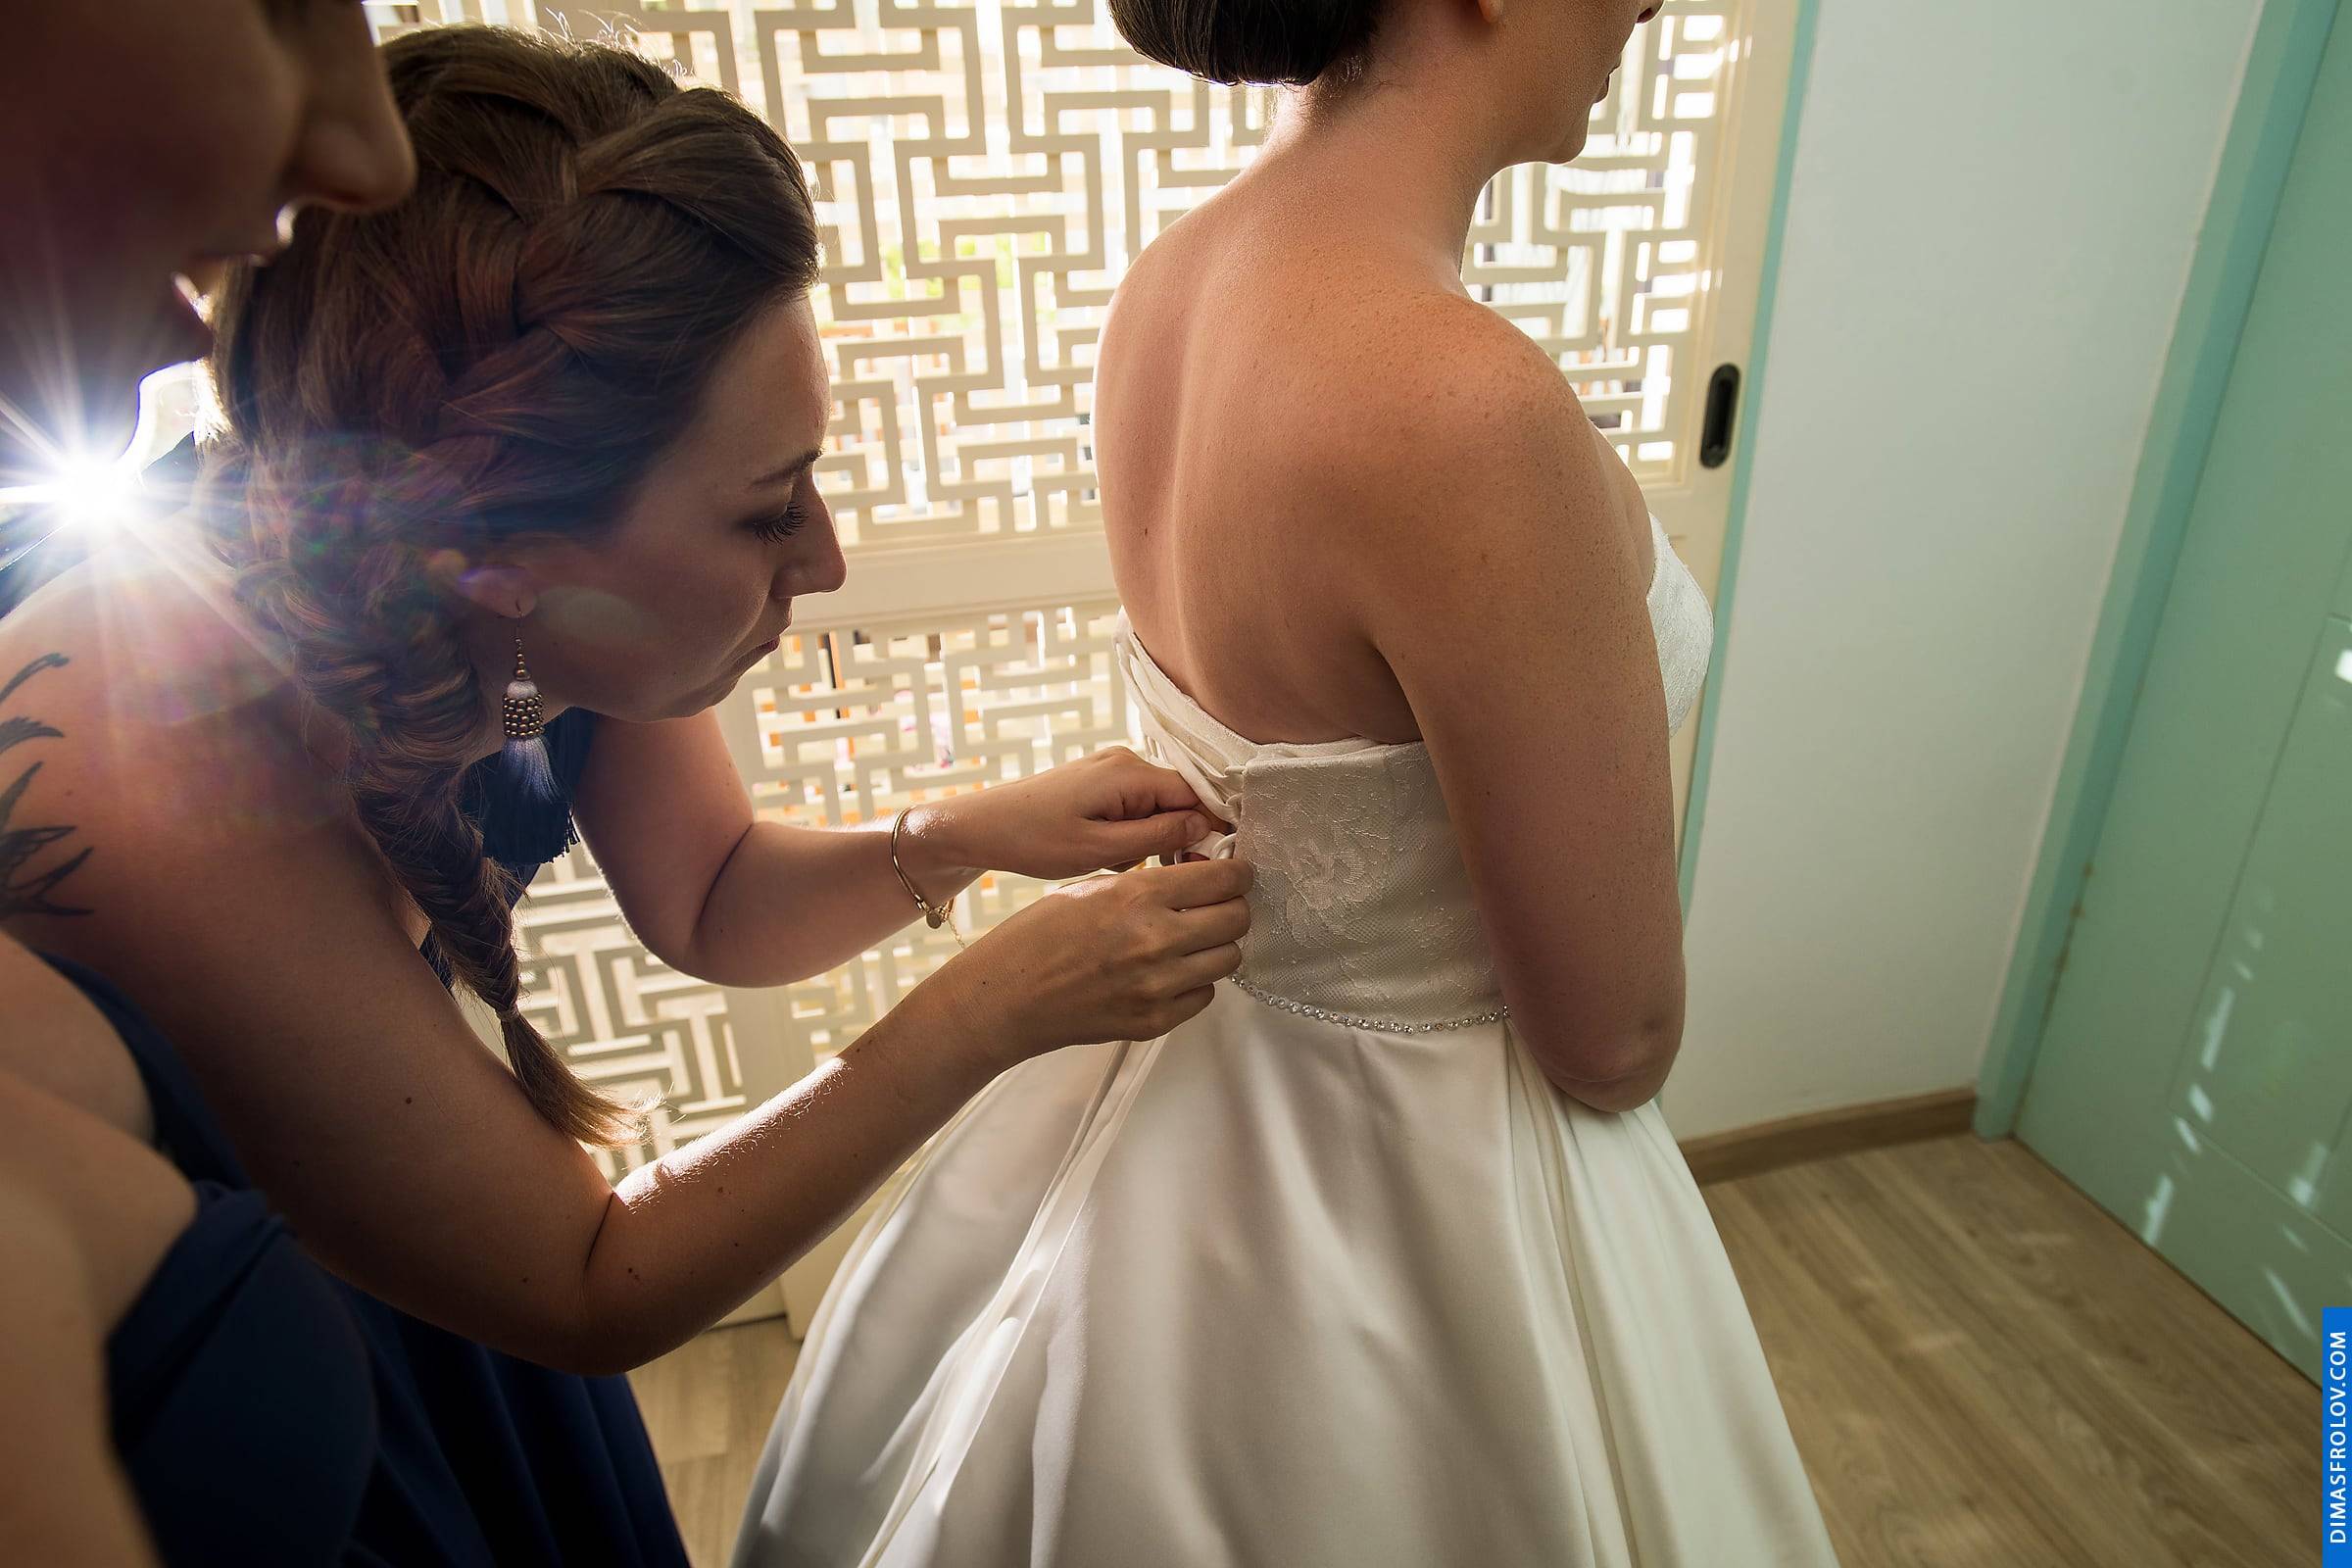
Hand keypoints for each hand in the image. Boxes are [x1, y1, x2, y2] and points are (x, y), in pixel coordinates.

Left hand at [905, 746, 1226, 884]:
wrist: (981, 827)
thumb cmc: (1032, 839)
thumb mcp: (1099, 849)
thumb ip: (1157, 835)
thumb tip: (1204, 826)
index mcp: (1128, 773)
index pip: (1195, 793)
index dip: (1210, 828)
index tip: (1210, 862)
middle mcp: (1124, 762)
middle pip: (1179, 799)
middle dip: (1176, 836)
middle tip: (1156, 871)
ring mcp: (1110, 769)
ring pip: (1157, 806)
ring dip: (1150, 838)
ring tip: (1118, 862)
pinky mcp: (1098, 781)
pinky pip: (1135, 806)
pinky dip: (1131, 832)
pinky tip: (1107, 852)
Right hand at [923, 856, 1253, 1068]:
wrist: (1008, 997)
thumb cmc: (1039, 935)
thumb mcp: (1092, 887)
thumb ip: (1149, 883)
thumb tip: (1199, 875)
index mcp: (1137, 896)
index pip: (1224, 879)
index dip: (1236, 873)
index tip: (1234, 874)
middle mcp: (1156, 940)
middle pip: (1236, 919)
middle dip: (1232, 907)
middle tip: (1216, 905)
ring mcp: (1158, 986)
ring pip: (1229, 958)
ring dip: (1217, 945)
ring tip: (1192, 940)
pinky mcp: (1155, 1020)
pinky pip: (1204, 994)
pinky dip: (1196, 981)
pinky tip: (1170, 972)